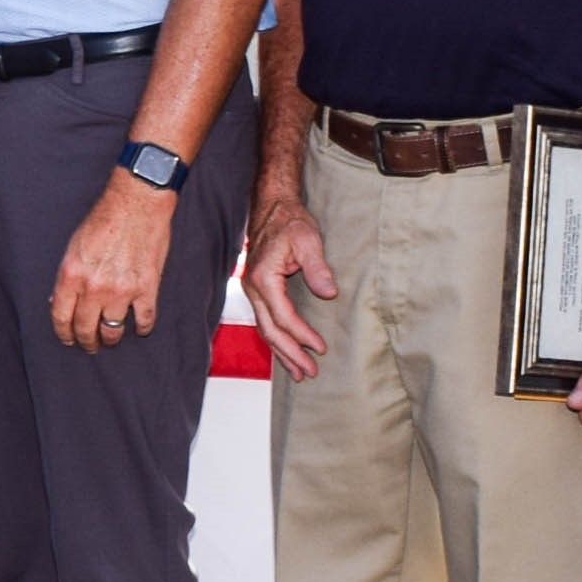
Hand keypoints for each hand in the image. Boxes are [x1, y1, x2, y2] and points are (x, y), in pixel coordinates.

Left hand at [47, 170, 176, 352]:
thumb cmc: (104, 219)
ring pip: (113, 330)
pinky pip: (144, 320)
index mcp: (71, 275)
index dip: (64, 334)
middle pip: (86, 329)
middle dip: (87, 341)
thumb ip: (67, 277)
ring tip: (111, 338)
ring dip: (111, 338)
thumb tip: (59, 301)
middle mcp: (94, 287)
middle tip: (90, 345)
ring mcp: (121, 291)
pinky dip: (142, 328)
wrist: (136, 203)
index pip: (61, 318)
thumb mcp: (73, 247)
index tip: (69, 340)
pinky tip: (139, 328)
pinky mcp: (147, 289)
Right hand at [239, 191, 336, 378]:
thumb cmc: (290, 222)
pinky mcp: (257, 291)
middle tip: (309, 372)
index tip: (320, 348)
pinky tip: (287, 351)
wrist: (273, 210)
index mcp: (264, 278)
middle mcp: (253, 288)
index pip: (284, 316)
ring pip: (265, 329)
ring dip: (282, 352)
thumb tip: (328, 293)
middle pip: (270, 330)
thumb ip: (317, 268)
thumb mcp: (308, 240)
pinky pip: (265, 321)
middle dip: (290, 353)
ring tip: (299, 372)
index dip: (302, 335)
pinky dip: (276, 339)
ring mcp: (252, 291)